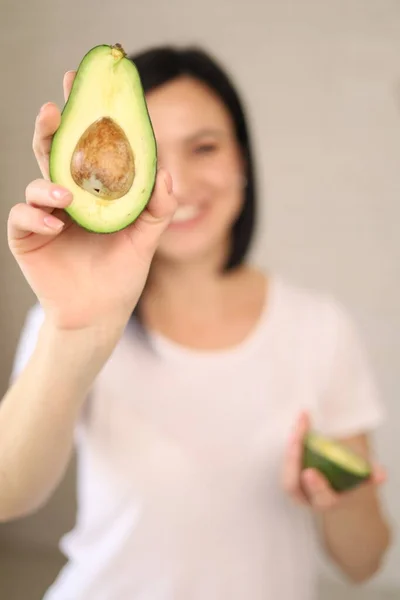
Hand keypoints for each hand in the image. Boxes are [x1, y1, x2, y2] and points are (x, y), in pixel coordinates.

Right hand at [8, 71, 176, 332]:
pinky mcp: (27, 237)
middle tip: (54, 108)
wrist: (100, 314)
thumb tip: (170, 174)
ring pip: (36, 179)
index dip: (85, 115)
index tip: (86, 83)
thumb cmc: (122, 274)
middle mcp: (67, 194)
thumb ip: (159, 208)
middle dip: (52, 125)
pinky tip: (55, 223)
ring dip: (47, 179)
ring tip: (67, 194)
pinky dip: (36, 216)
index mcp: (94, 190)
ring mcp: (45, 214)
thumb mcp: (146, 240)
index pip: (89, 145)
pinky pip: (24, 217)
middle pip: (56, 150)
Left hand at [282, 412, 385, 510]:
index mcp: (325, 502)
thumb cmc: (349, 482)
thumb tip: (381, 473)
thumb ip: (371, 476)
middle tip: (298, 437)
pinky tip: (303, 418)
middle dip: (293, 461)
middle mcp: (305, 496)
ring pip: (286, 466)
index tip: (310, 472)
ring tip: (303, 421)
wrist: (335, 482)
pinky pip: (287, 452)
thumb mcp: (362, 480)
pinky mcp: (289, 467)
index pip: (319, 498)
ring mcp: (294, 482)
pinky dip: (295, 434)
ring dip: (293, 442)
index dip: (315, 487)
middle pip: (291, 483)